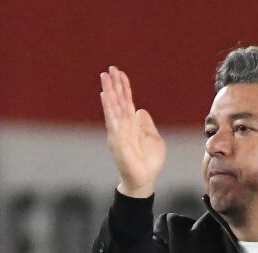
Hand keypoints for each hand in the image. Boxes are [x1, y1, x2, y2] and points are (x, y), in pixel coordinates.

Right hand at [99, 66, 164, 197]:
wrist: (144, 179)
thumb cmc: (149, 161)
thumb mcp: (153, 138)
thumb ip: (146, 124)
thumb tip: (140, 110)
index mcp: (132, 124)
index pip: (127, 101)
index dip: (124, 86)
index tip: (120, 72)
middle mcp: (123, 125)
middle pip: (118, 100)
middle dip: (114, 84)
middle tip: (109, 68)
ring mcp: (118, 131)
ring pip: (113, 106)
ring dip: (109, 90)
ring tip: (105, 76)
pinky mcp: (116, 139)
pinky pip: (112, 119)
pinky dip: (109, 107)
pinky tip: (105, 95)